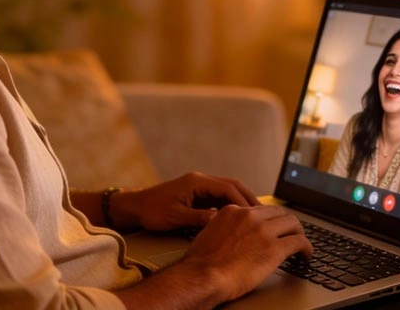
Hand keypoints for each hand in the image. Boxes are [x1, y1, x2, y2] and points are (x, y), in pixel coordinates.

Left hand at [112, 172, 257, 231]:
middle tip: (264, 214)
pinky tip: (240, 218)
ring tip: (257, 216)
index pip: (227, 188)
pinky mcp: (197, 194)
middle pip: (232, 185)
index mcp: (196, 182)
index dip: (243, 201)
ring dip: (242, 201)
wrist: (135, 207)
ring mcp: (199, 186)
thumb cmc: (151, 211)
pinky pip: (220, 196)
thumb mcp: (174, 217)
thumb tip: (218, 219)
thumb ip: (197, 217)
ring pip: (227, 190)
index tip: (256, 214)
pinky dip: (232, 205)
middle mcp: (200, 180)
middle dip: (248, 198)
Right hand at [181, 204, 312, 302]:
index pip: (259, 210)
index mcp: (233, 211)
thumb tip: (231, 236)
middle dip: (286, 223)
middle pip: (278, 213)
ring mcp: (263, 231)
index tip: (273, 228)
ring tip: (301, 244)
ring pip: (292, 223)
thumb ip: (224, 229)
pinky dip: (306, 248)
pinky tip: (306, 254)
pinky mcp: (274, 248)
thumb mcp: (209, 234)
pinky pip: (299, 242)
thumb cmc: (201, 263)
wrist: (203, 275)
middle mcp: (250, 217)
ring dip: (299, 233)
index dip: (269, 220)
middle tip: (290, 233)